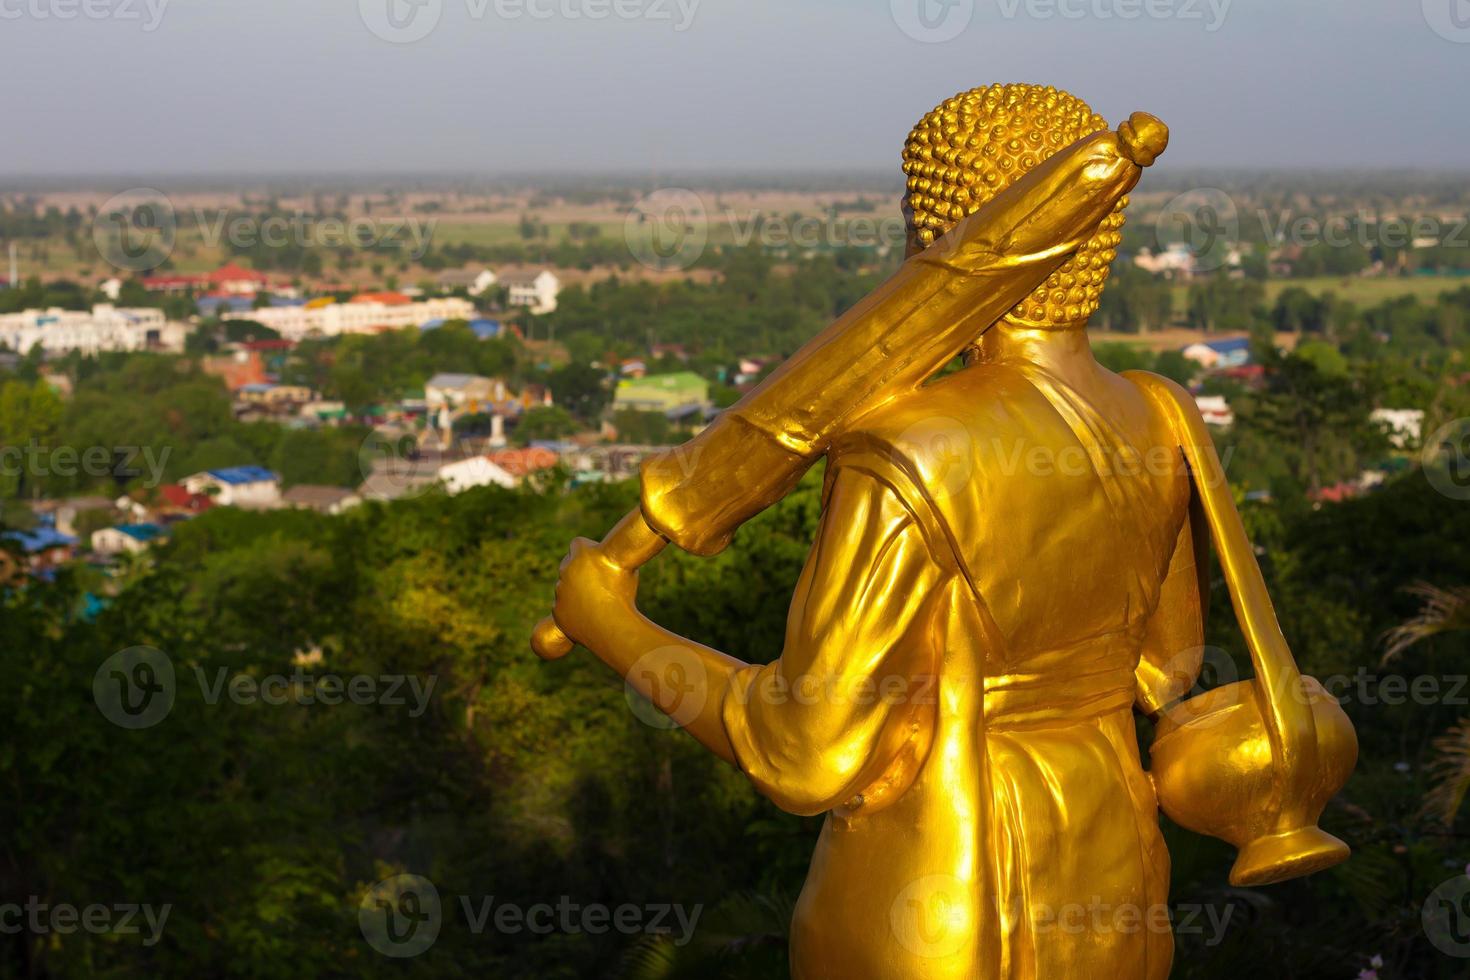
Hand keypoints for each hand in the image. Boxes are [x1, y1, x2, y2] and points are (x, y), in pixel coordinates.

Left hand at [551, 536, 641, 651]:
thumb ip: (612, 563)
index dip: (587, 550)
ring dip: (574, 591)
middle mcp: (566, 568)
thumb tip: (616, 561)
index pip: (577, 543)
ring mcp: (559, 590)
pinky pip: (562, 607)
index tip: (594, 558)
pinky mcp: (557, 611)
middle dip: (577, 570)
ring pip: (563, 587)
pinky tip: (588, 614)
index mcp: (582, 554)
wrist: (613, 625)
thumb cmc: (624, 595)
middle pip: (567, 564)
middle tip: (594, 580)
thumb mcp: (627, 569)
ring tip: (594, 601)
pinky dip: (571, 610)